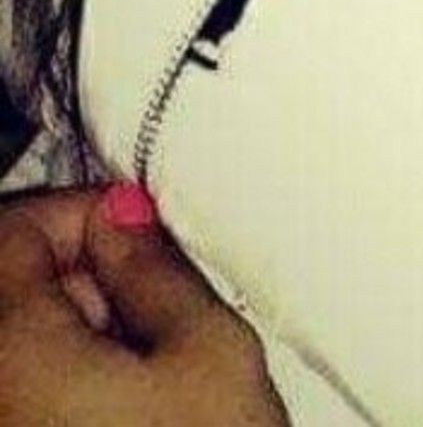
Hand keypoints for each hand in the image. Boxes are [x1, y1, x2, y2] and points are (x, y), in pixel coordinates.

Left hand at [0, 181, 287, 423]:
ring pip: (25, 342)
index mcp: (10, 347)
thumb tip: (126, 221)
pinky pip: (32, 392)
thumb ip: (160, 267)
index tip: (137, 225)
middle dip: (89, 275)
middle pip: (15, 284)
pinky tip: (135, 409)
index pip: (16, 225)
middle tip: (158, 302)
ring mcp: (9, 420)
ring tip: (156, 368)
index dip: (86, 210)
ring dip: (83, 329)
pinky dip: (75, 382)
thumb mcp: (210, 354)